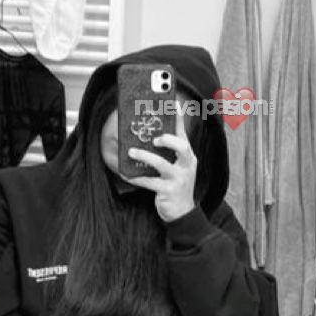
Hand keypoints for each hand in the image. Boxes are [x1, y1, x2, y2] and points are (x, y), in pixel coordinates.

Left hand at [127, 104, 196, 222]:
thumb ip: (167, 153)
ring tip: (131, 151)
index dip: (178, 118)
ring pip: (162, 164)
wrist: (183, 212)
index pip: (183, 133)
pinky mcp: (168, 191)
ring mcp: (178, 178)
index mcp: (188, 156)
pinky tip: (126, 173)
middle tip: (154, 138)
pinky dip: (137, 177)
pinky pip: (150, 182)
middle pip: (181, 147)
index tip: (173, 103)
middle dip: (167, 139)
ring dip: (145, 156)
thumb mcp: (176, 166)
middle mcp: (186, 165)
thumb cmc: (176, 184)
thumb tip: (146, 137)